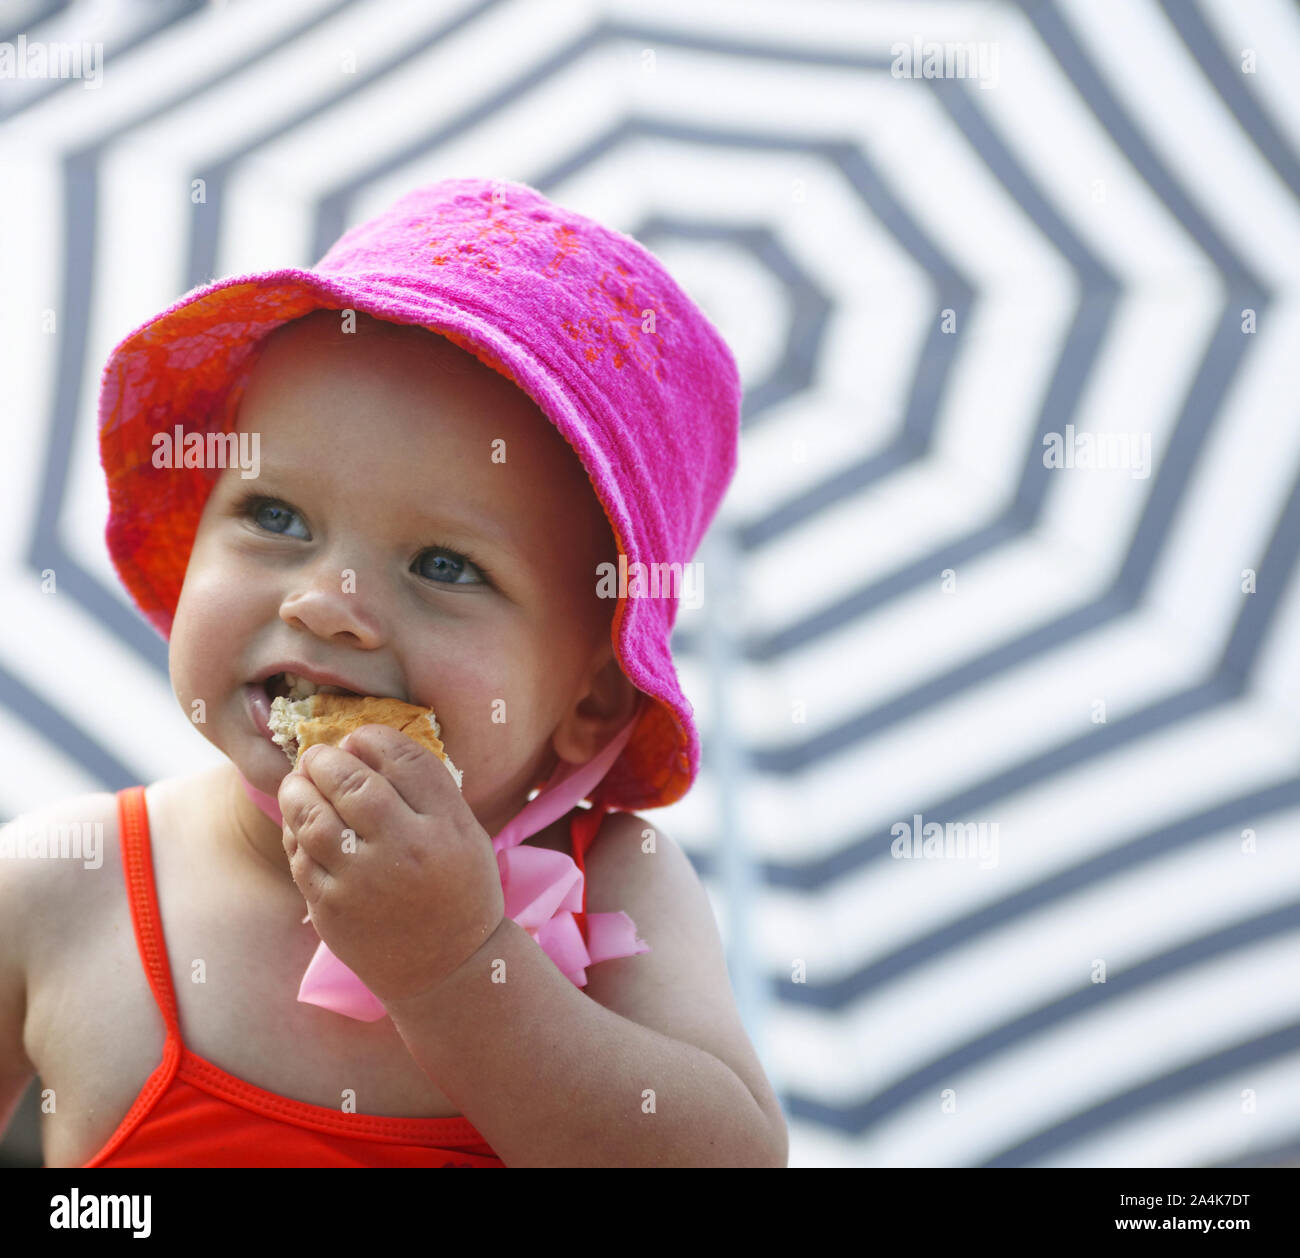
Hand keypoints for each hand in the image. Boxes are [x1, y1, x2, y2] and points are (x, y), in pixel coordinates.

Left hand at [277, 725, 504, 1005]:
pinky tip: (300, 822)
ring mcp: (364, 882)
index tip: (358, 739)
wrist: (448, 968)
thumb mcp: (464, 833)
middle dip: (326, 759)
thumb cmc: (458, 889)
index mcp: (446, 827)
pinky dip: (294, 831)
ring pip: (314, 817)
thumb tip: (364, 745)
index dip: (372, 738)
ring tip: (298, 781)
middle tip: (318, 755)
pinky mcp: (332, 909)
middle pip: (352, 782)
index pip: (403, 760)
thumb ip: (427, 789)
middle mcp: (405, 850)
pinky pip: (300, 856)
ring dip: (298, 789)